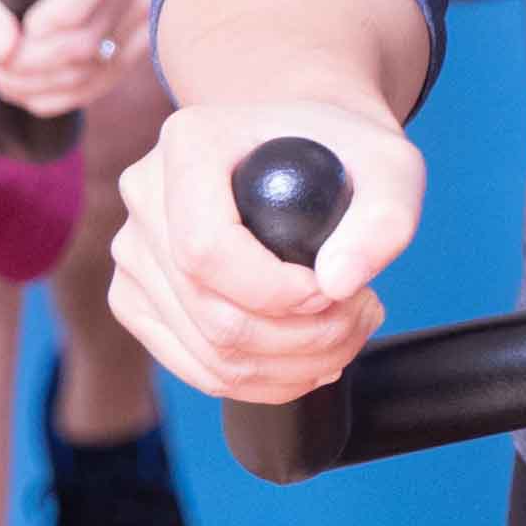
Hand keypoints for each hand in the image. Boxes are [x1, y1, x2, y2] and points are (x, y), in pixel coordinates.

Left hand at [0, 0, 149, 113]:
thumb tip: (3, 49)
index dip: (55, 14)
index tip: (16, 31)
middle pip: (87, 39)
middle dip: (26, 64)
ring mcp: (139, 10)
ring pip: (90, 71)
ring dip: (31, 85)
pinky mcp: (138, 43)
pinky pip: (97, 87)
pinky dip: (50, 96)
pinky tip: (19, 83)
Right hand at [108, 94, 423, 403]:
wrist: (308, 146)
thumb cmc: (345, 149)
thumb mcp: (391, 164)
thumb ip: (384, 218)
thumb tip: (339, 285)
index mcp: (189, 145)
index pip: (207, 250)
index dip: (277, 293)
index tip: (338, 291)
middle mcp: (146, 196)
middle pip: (210, 313)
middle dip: (303, 338)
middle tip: (363, 313)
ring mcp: (134, 253)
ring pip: (206, 354)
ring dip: (292, 366)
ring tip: (349, 330)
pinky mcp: (139, 299)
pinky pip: (195, 367)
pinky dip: (262, 380)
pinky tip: (311, 357)